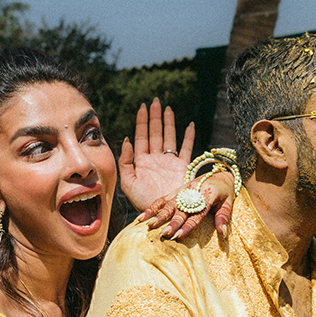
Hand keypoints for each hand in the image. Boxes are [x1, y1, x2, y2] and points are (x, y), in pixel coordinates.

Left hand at [118, 98, 194, 212]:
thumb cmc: (143, 202)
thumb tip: (127, 140)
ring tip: (168, 109)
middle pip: (155, 133)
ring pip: (169, 137)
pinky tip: (190, 125)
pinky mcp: (182, 168)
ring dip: (169, 123)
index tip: (142, 106)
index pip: (141, 136)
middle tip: (155, 101)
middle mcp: (156, 159)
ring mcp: (169, 162)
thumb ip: (125, 161)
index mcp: (141, 161)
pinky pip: (186, 149)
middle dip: (155, 117)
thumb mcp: (127, 183)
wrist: (162, 215)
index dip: (142, 121)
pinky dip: (189, 137)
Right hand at [139, 169, 235, 238]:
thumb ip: (224, 217)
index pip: (197, 213)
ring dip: (158, 215)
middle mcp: (192, 192)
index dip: (188, 225)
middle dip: (171, 222)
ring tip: (149, 225)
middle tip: (164, 234)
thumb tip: (223, 233)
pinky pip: (162, 199)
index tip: (179, 236)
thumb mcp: (229, 203)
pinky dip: (151, 208)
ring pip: (168, 204)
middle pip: (180, 210)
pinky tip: (141, 218)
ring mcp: (182, 191)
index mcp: (207, 195)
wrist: (219, 173)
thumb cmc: (225, 191)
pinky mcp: (175, 191)